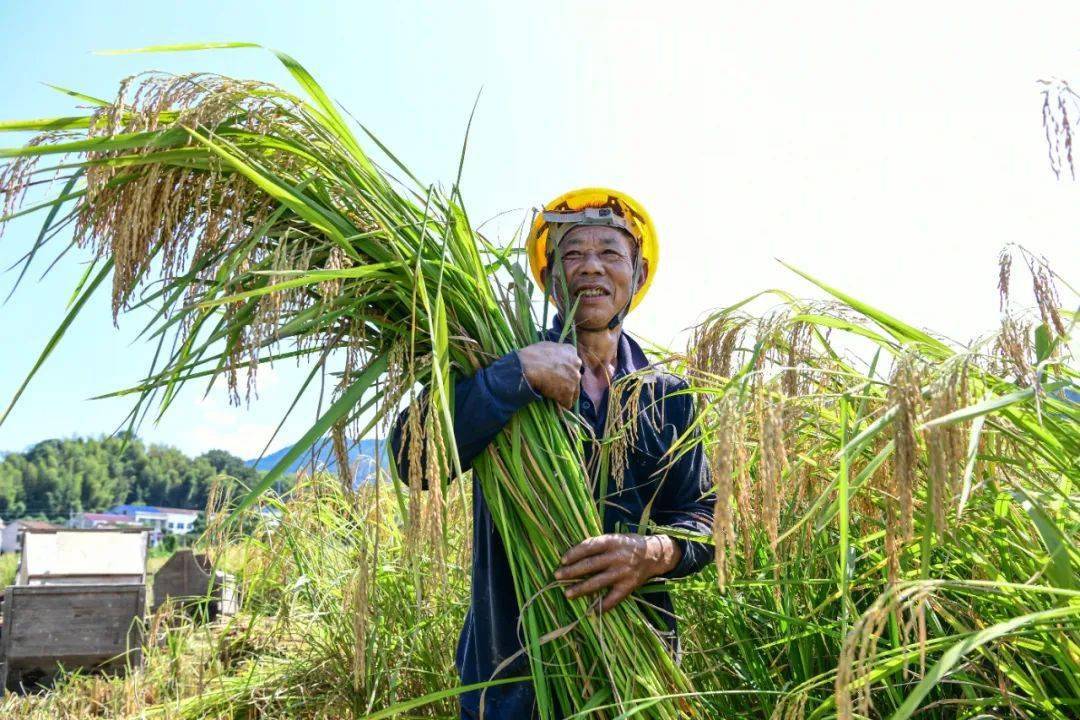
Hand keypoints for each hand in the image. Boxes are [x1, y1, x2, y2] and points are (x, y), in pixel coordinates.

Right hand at [516, 341, 581, 409]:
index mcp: (571, 351)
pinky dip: (561, 404)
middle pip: (575, 377)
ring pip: (573, 391)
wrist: (526, 368)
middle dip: (567, 382)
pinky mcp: (569, 392)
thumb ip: (556, 352)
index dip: (565, 371)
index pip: (573, 363)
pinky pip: (567, 402)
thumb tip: (554, 358)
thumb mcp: (546, 347)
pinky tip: (554, 403)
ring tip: (554, 397)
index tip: (558, 375)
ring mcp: (574, 379)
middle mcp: (576, 364)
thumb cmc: (532, 356)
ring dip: (564, 394)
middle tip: (555, 386)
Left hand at [554, 534, 682, 611]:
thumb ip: (599, 545)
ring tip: (567, 594)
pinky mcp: (629, 586)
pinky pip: (614, 598)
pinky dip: (603, 606)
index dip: (574, 553)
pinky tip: (592, 611)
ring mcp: (623, 572)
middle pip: (590, 565)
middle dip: (571, 572)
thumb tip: (574, 554)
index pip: (589, 547)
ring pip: (598, 582)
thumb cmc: (629, 545)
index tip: (562, 560)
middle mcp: (617, 557)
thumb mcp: (615, 538)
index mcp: (612, 542)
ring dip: (581, 589)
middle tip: (557, 576)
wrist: (655, 554)